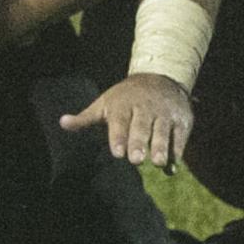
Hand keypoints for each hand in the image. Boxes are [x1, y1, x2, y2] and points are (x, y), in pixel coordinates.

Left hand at [60, 73, 193, 169]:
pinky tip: (172, 166)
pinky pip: (179, 136)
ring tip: (158, 162)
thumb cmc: (126, 97)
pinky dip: (177, 151)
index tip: (117, 153)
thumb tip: (62, 123)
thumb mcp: (105, 103)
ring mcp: (164, 113)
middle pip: (141, 127)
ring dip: (160, 146)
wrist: (161, 76)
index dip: (118, 137)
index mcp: (124, 105)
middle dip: (139, 142)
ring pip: (162, 131)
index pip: (120, 122)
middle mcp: (144, 108)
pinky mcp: (182, 120)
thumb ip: (86, 118)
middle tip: (136, 160)